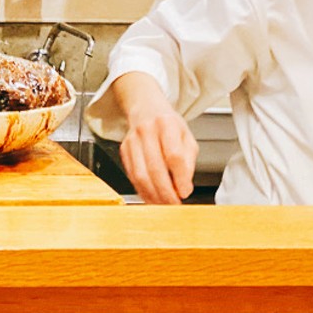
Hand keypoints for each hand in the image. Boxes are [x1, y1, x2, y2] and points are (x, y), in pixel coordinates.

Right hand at [112, 72, 198, 204]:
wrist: (145, 108)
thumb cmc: (168, 124)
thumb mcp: (186, 136)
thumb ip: (188, 161)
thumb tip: (183, 187)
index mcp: (166, 124)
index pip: (174, 155)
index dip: (180, 178)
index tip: (185, 192)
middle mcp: (147, 130)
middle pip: (155, 168)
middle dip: (166, 192)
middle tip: (175, 204)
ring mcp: (132, 140)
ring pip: (141, 175)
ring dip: (153, 195)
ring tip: (164, 204)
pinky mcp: (124, 149)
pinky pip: (132, 175)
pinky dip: (143, 191)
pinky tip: (152, 197)